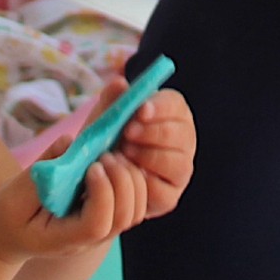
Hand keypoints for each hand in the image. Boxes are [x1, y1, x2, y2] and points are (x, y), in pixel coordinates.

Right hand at [0, 138, 150, 265]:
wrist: (10, 233)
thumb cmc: (10, 214)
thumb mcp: (17, 193)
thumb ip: (43, 170)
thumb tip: (68, 141)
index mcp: (63, 239)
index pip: (96, 225)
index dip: (102, 194)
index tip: (92, 166)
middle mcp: (88, 240)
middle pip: (123, 218)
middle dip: (122, 182)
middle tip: (106, 155)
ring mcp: (100, 231)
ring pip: (134, 212)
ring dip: (131, 180)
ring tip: (112, 156)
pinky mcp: (106, 216)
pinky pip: (133, 204)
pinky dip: (133, 181)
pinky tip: (115, 161)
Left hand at [112, 80, 194, 218]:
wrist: (96, 178)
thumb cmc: (106, 141)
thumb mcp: (104, 119)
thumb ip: (112, 100)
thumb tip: (120, 83)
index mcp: (172, 114)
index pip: (176, 105)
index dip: (161, 107)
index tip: (140, 110)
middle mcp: (183, 141)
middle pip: (181, 133)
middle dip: (153, 132)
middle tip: (127, 133)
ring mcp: (180, 170)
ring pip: (177, 162)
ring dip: (148, 156)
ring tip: (123, 153)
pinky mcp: (170, 196)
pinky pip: (164, 189)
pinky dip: (144, 183)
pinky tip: (128, 174)